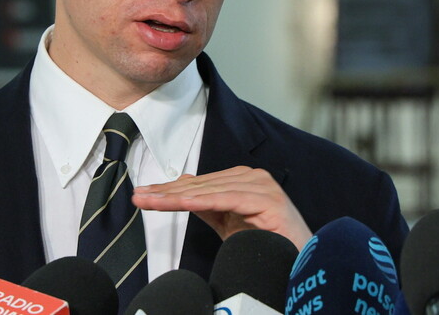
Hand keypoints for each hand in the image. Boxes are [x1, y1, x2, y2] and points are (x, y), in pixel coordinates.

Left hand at [131, 166, 311, 249]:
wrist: (297, 262)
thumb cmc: (266, 243)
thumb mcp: (228, 222)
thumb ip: (206, 205)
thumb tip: (181, 186)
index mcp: (243, 179)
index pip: (199, 183)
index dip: (170, 190)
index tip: (144, 195)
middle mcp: (253, 177)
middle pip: (202, 185)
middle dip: (168, 193)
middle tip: (140, 196)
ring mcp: (262, 186)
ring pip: (211, 191)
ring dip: (178, 196)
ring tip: (152, 201)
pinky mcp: (268, 200)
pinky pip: (229, 199)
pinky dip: (204, 201)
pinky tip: (183, 202)